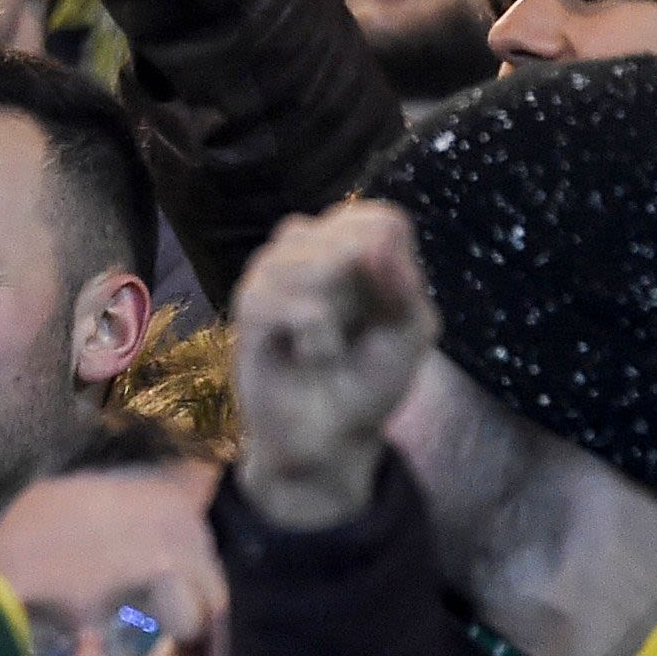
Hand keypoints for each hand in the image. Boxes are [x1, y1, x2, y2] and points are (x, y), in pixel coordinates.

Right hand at [229, 200, 435, 532]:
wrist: (328, 437)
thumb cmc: (370, 381)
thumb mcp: (409, 334)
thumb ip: (404, 285)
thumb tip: (380, 238)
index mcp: (352, 252)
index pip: (377, 218)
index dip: (390, 259)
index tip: (391, 300)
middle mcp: (306, 253)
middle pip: (341, 231)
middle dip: (362, 286)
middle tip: (356, 328)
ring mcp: (270, 276)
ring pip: (305, 258)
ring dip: (334, 311)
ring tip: (330, 346)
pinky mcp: (247, 309)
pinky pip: (282, 298)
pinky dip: (311, 333)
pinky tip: (313, 354)